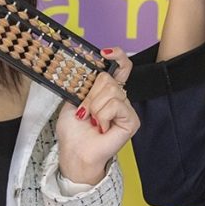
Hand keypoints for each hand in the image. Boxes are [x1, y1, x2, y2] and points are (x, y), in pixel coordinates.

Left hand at [56, 47, 139, 184]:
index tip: (105, 52)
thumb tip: (86, 68)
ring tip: (93, 121)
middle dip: (90, 94)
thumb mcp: (72, 101)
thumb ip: (82, 84)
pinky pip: (116, 105)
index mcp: (106, 91)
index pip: (121, 66)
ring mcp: (126, 108)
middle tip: (84, 111)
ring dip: (94, 107)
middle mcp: (119, 98)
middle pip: (108, 78)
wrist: (75, 152)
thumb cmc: (73, 131)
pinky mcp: (131, 120)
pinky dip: (103, 115)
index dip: (117, 56)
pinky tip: (102, 127)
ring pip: (111, 91)